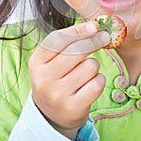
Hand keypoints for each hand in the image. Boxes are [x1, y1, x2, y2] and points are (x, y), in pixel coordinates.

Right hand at [28, 21, 109, 139]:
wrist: (50, 114)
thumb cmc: (55, 78)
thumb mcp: (52, 60)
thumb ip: (68, 42)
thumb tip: (94, 26)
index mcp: (36, 62)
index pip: (58, 39)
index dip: (78, 30)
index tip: (94, 26)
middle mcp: (44, 79)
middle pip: (76, 51)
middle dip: (94, 41)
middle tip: (103, 38)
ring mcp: (58, 95)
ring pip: (90, 66)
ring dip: (94, 65)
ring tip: (87, 71)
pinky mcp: (73, 107)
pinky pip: (97, 83)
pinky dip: (99, 79)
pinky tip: (92, 82)